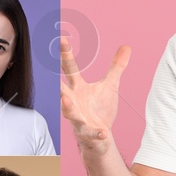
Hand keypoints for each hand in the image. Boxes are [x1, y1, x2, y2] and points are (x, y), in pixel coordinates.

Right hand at [60, 32, 130, 156]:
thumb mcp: (111, 85)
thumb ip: (116, 67)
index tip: (61, 39)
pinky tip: (103, 132)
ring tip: (65, 100)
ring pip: (69, 112)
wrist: (100, 136)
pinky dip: (96, 133)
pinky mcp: (88, 132)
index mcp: (78, 88)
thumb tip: (126, 46)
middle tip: (49, 68)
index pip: (70, 68)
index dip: (66, 54)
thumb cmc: (100, 109)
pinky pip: (91, 133)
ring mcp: (79, 117)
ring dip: (67, 107)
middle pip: (61, 88)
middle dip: (56, 78)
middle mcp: (74, 101)